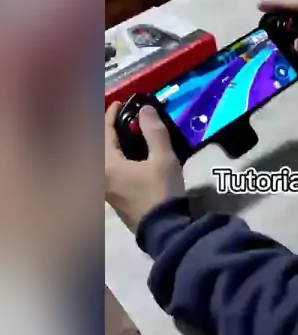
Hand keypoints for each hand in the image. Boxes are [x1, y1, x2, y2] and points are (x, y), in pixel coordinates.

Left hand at [105, 102, 184, 231]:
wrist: (164, 231)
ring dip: (108, 146)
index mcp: (108, 165)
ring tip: (124, 137)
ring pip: (101, 161)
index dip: (111, 115)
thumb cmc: (161, 192)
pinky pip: (106, 172)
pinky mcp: (113, 200)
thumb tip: (145, 110)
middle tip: (119, 120)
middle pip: (96, 146)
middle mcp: (101, 177)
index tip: (120, 103)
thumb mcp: (163, 159)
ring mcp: (105, 191)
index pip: (104, 132)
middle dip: (105, 130)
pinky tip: (127, 159)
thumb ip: (154, 132)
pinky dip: (112, 159)